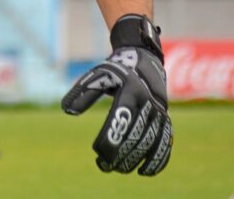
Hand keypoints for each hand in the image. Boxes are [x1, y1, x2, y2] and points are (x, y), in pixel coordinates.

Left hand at [61, 14, 172, 175]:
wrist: (145, 60)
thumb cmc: (116, 71)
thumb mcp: (98, 76)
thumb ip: (83, 93)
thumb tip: (67, 110)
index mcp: (131, 90)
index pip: (121, 119)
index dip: (111, 137)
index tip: (98, 152)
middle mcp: (148, 102)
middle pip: (136, 135)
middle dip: (121, 154)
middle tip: (105, 166)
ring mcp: (159, 112)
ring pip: (151, 142)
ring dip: (136, 160)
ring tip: (119, 169)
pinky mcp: (166, 119)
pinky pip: (165, 142)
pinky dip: (158, 159)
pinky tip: (145, 172)